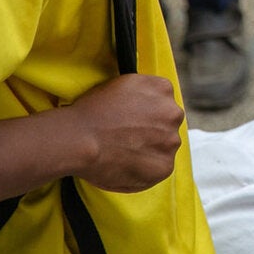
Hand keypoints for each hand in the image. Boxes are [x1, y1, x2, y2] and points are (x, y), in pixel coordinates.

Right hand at [66, 74, 184, 192]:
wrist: (80, 138)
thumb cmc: (92, 111)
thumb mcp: (122, 84)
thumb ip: (144, 92)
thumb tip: (149, 104)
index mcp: (163, 88)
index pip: (162, 100)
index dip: (145, 110)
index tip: (130, 118)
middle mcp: (173, 112)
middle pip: (167, 123)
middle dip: (152, 130)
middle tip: (126, 137)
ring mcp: (171, 140)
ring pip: (165, 146)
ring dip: (150, 150)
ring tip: (123, 152)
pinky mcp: (164, 166)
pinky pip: (158, 167)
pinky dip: (145, 169)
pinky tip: (125, 164)